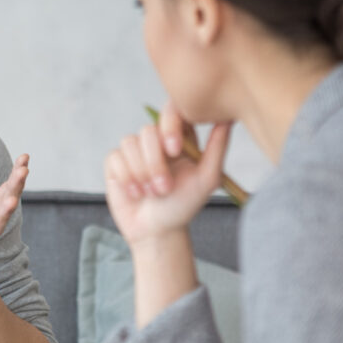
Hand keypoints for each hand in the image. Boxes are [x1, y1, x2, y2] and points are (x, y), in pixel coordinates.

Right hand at [104, 102, 231, 245]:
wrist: (157, 231)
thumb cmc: (183, 206)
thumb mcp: (207, 179)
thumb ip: (217, 147)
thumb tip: (227, 117)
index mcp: (179, 138)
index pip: (171, 111)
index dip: (169, 125)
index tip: (175, 150)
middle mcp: (155, 140)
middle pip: (148, 130)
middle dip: (155, 163)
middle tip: (164, 187)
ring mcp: (134, 151)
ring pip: (129, 143)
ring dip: (141, 173)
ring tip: (151, 193)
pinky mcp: (115, 163)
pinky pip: (115, 157)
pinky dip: (126, 178)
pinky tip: (135, 193)